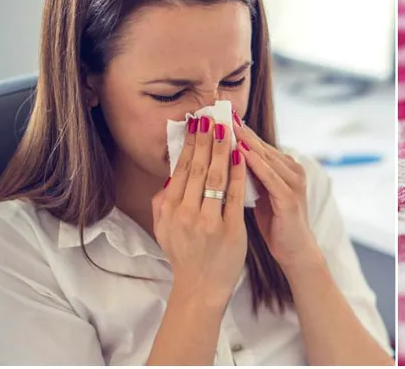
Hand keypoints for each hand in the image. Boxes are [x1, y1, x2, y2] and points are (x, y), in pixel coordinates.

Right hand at [151, 116, 246, 308]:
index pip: (182, 169)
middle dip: (207, 140)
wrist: (201, 286)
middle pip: (198, 168)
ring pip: (216, 178)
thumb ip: (163, 200)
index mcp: (168, 210)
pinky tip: (242, 155)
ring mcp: (208, 222)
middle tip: (213, 118)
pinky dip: (238, 173)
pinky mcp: (229, 230)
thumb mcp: (163, 227)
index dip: (190, 144)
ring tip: (228, 129)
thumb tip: (171, 172)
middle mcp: (185, 214)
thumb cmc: (184, 253)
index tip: (197, 124)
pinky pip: (234, 195)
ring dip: (222, 149)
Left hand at [232, 115, 321, 270]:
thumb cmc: (274, 222)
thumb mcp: (258, 193)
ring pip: (265, 157)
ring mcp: (293, 182)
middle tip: (217, 114)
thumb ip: (246, 175)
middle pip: (260, 145)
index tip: (215, 117)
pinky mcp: (290, 198)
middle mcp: (291, 169)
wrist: (294, 250)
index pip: (256, 144)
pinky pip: (270, 177)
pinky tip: (242, 153)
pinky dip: (256, 164)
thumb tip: (221, 158)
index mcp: (282, 167)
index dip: (236, 131)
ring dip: (245, 141)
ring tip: (225, 127)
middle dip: (238, 130)